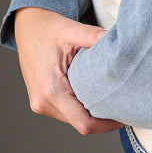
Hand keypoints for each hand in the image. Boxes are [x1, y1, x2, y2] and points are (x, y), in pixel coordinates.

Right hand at [14, 0, 121, 135]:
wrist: (27, 27)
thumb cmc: (48, 28)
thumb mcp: (71, 30)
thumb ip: (93, 37)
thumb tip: (116, 40)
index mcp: (50, 89)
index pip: (83, 123)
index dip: (107, 125)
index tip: (124, 117)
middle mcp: (42, 102)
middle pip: (80, 123)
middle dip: (102, 118)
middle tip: (123, 105)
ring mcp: (40, 104)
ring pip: (73, 119)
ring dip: (91, 113)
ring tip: (110, 99)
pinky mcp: (41, 101)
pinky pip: (66, 112)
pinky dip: (81, 107)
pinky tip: (93, 94)